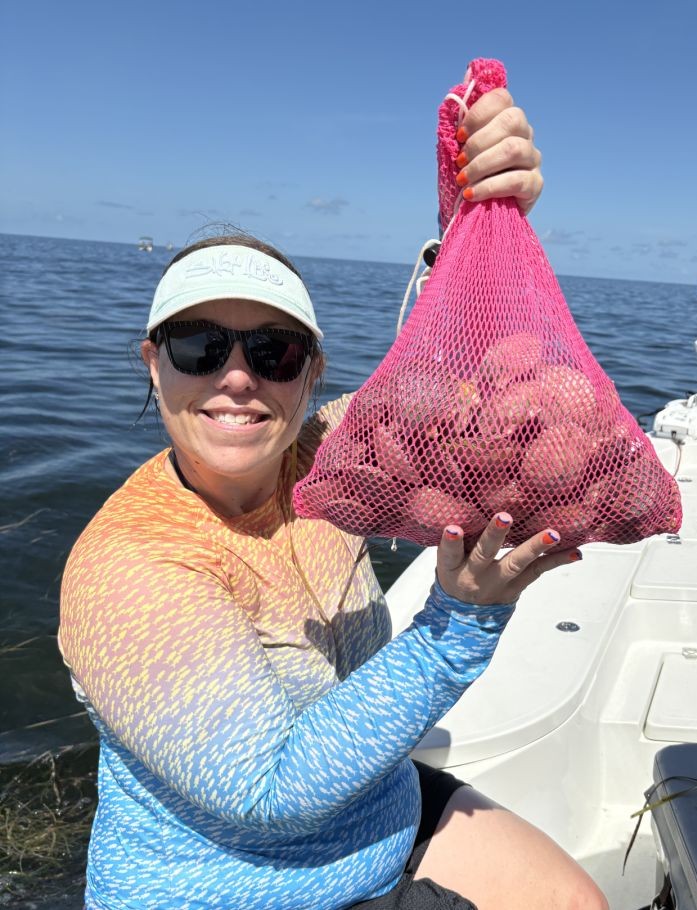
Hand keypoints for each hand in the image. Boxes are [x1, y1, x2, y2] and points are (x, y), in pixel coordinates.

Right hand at [436, 513, 580, 605]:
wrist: (467, 613)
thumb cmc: (457, 572)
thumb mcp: (447, 560)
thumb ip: (455, 538)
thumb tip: (470, 497)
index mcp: (452, 567)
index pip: (448, 554)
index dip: (450, 542)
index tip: (454, 528)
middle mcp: (475, 575)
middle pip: (484, 554)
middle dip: (495, 535)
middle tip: (505, 517)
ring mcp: (499, 582)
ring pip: (517, 563)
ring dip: (535, 547)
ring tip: (552, 534)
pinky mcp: (518, 586)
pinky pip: (539, 571)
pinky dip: (557, 560)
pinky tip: (575, 552)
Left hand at [456, 88, 542, 214]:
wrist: (474, 215)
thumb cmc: (466, 177)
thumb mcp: (457, 149)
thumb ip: (461, 117)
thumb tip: (468, 70)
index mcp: (505, 121)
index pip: (502, 99)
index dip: (478, 114)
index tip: (458, 136)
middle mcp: (524, 135)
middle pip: (512, 120)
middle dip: (479, 141)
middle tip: (460, 162)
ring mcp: (532, 160)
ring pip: (514, 149)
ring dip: (482, 165)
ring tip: (463, 180)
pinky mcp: (535, 185)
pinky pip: (517, 180)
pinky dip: (489, 186)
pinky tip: (472, 195)